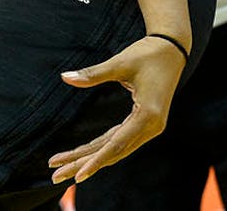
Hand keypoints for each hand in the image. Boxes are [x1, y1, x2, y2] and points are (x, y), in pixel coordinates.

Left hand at [48, 35, 185, 183]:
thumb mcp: (120, 62)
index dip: (96, 161)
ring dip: (88, 159)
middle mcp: (151, 127)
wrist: (171, 50)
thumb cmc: (147, 54)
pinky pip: (118, 141)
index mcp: (148, 115)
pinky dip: (99, 149)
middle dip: (83, 164)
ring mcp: (149, 128)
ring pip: (114, 149)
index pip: (117, 145)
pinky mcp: (144, 124)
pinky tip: (81, 155)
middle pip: (113, 153)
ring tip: (60, 168)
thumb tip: (64, 77)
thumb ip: (93, 74)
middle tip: (55, 175)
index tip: (77, 175)